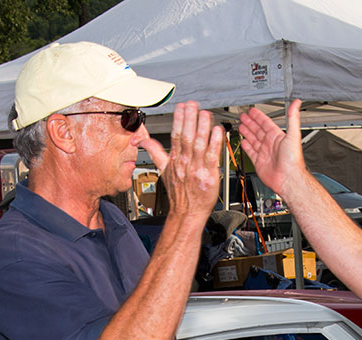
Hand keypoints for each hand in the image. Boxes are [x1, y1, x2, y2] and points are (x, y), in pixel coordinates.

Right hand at [139, 101, 222, 217]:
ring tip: (205, 113)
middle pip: (186, 136)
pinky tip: (218, 132)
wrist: (186, 213)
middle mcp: (185, 162)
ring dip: (202, 127)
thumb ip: (156, 153)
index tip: (181, 106)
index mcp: (175, 159)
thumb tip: (143, 141)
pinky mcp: (208, 175)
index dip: (178, 119)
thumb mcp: (163, 171)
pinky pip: (211, 156)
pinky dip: (214, 143)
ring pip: (198, 144)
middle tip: (193, 105)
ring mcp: (197, 168)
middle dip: (189, 119)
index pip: (175, 135)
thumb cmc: (178, 194)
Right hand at [239, 99, 305, 194]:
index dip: (258, 117)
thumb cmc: (293, 159)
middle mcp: (270, 144)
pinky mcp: (259, 162)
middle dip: (250, 123)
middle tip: (243, 116)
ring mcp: (265, 153)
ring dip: (247, 132)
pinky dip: (246, 146)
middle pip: (257, 130)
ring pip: (253, 139)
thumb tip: (297, 103)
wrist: (288, 178)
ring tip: (241, 126)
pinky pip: (251, 152)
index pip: (265, 123)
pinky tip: (243, 141)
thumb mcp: (293, 134)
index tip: (252, 111)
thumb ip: (293, 117)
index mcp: (277, 136)